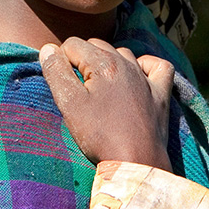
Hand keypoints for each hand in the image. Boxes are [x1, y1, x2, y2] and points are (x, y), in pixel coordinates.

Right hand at [39, 37, 173, 171]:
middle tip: (78, 90)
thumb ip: (56, 72)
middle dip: (83, 61)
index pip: (72, 45)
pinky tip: (137, 76)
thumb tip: (48, 48)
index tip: (62, 84)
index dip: (61, 61)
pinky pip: (158, 67)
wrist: (136, 162)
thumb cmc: (100, 135)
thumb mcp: (69, 104)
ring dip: (109, 64)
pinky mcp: (161, 93)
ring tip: (100, 89)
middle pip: (96, 46)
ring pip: (122, 53)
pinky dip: (146, 66)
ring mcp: (146, 78)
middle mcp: (127, 63)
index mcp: (103, 63)